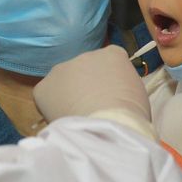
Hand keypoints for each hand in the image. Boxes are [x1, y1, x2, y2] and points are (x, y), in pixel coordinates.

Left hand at [34, 46, 154, 138]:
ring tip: (77, 117)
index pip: (109, 62)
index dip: (107, 81)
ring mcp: (62, 68)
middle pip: (84, 70)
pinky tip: (62, 120)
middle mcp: (86, 55)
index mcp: (113, 54)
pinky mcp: (44, 86)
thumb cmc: (131, 114)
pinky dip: (51, 107)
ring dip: (68, 95)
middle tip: (92, 108)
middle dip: (86, 86)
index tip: (109, 96)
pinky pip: (46, 96)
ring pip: (64, 82)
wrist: (108, 126)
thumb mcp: (136, 92)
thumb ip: (122, 84)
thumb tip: (112, 93)